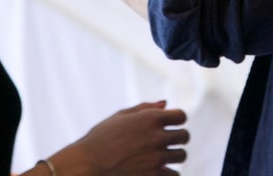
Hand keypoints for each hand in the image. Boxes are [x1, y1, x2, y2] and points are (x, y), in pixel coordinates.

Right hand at [53, 101, 188, 174]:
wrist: (88, 164)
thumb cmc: (101, 137)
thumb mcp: (121, 116)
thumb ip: (145, 108)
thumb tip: (165, 104)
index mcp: (150, 119)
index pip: (181, 116)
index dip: (177, 119)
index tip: (170, 123)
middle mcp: (157, 137)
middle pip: (184, 136)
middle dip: (177, 137)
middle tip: (165, 140)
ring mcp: (156, 158)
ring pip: (181, 155)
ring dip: (173, 155)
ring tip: (160, 155)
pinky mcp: (154, 175)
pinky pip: (174, 174)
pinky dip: (168, 172)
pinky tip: (158, 168)